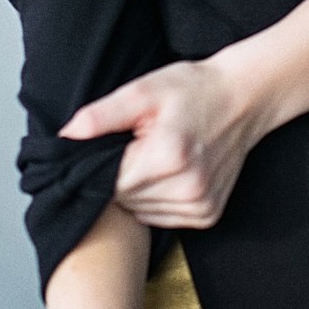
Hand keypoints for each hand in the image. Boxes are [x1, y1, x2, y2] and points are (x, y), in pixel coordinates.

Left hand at [59, 52, 265, 228]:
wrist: (243, 98)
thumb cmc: (193, 90)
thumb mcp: (143, 90)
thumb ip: (101, 115)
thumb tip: (65, 137)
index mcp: (169, 156)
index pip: (109, 183)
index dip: (106, 164)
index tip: (121, 143)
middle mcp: (188, 187)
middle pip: (124, 200)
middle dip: (123, 176)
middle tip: (141, 145)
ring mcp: (201, 205)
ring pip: (141, 213)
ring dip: (140, 191)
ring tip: (157, 158)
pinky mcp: (209, 214)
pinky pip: (163, 218)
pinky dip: (159, 200)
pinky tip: (170, 175)